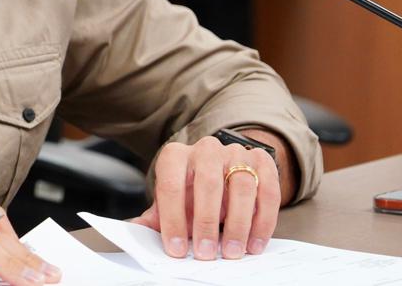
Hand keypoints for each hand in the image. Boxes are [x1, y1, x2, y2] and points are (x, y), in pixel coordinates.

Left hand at [133, 135, 281, 259]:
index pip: (171, 184)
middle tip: (206, 253)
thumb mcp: (170, 201)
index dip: (172, 219)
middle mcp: (205, 149)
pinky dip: (263, 220)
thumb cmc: (190, 191)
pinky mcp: (262, 161)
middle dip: (206, 222)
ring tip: (232, 252)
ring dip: (238, 224)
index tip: (176, 248)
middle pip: (208, 182)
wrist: (221, 169)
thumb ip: (155, 216)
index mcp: (175, 156)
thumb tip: (133, 230)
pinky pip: (268, 190)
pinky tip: (254, 243)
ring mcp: (236, 152)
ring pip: (241, 185)